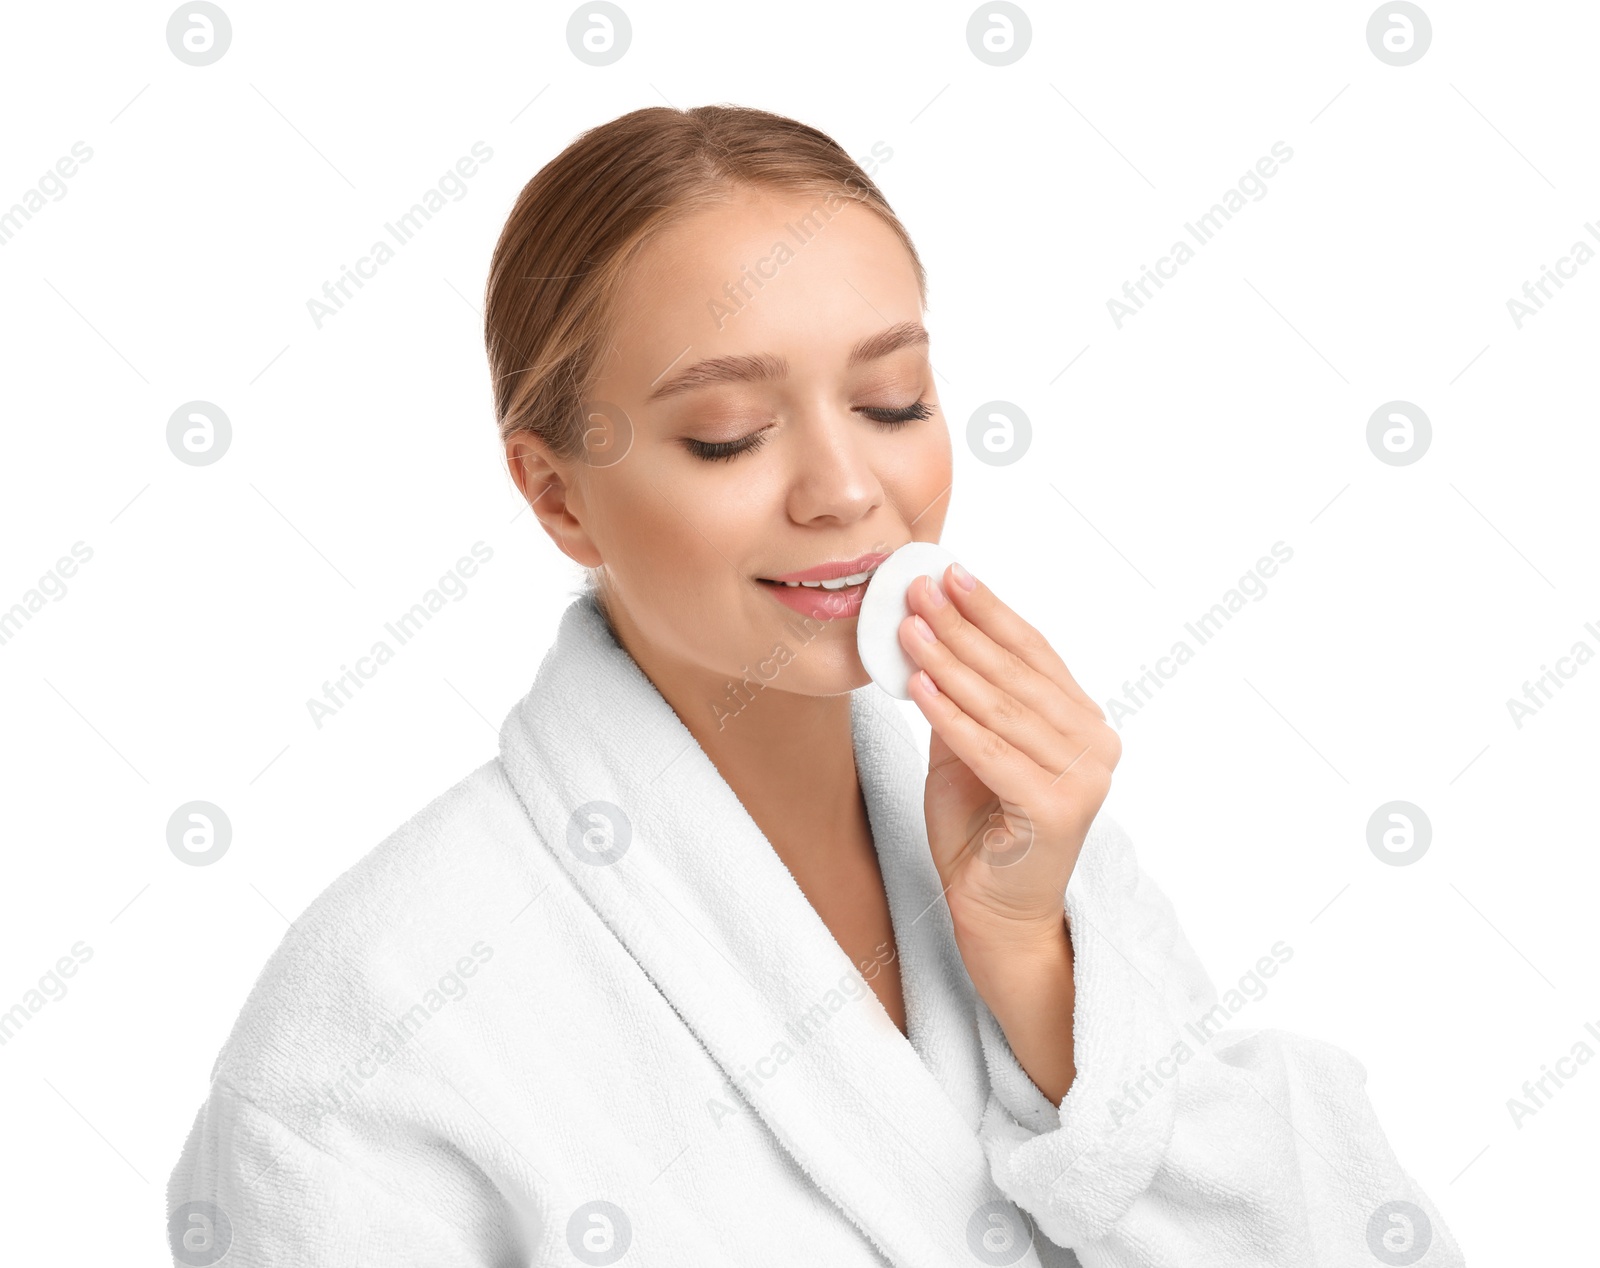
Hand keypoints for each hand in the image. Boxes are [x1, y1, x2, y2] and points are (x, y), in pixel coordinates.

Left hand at [898, 563, 1120, 952]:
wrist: (995, 915)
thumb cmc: (980, 831)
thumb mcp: (967, 750)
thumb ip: (963, 699)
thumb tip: (930, 632)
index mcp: (1082, 722)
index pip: (1034, 652)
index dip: (990, 611)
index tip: (950, 573)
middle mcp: (1096, 745)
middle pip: (1017, 673)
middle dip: (962, 627)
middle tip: (917, 590)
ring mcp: (1084, 779)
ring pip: (1002, 707)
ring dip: (950, 662)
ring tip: (909, 628)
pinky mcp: (1058, 811)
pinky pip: (992, 752)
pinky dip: (952, 717)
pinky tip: (919, 685)